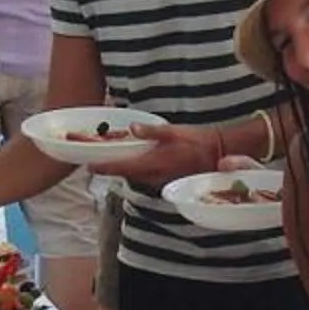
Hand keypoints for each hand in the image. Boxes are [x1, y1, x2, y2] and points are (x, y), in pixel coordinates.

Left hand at [104, 122, 224, 186]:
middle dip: (112, 170)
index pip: (123, 168)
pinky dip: (137, 173)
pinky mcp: (168, 181)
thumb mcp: (173, 131)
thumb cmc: (197, 140)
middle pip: (126, 176)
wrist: (218, 153)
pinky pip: (146, 180)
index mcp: (154, 162)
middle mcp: (155, 176)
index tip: (90, 167)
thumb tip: (132, 128)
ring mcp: (162, 181)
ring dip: (124, 172)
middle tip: (97, 162)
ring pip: (136, 179)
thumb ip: (151, 131)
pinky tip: (136, 164)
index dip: (105, 168)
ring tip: (113, 162)